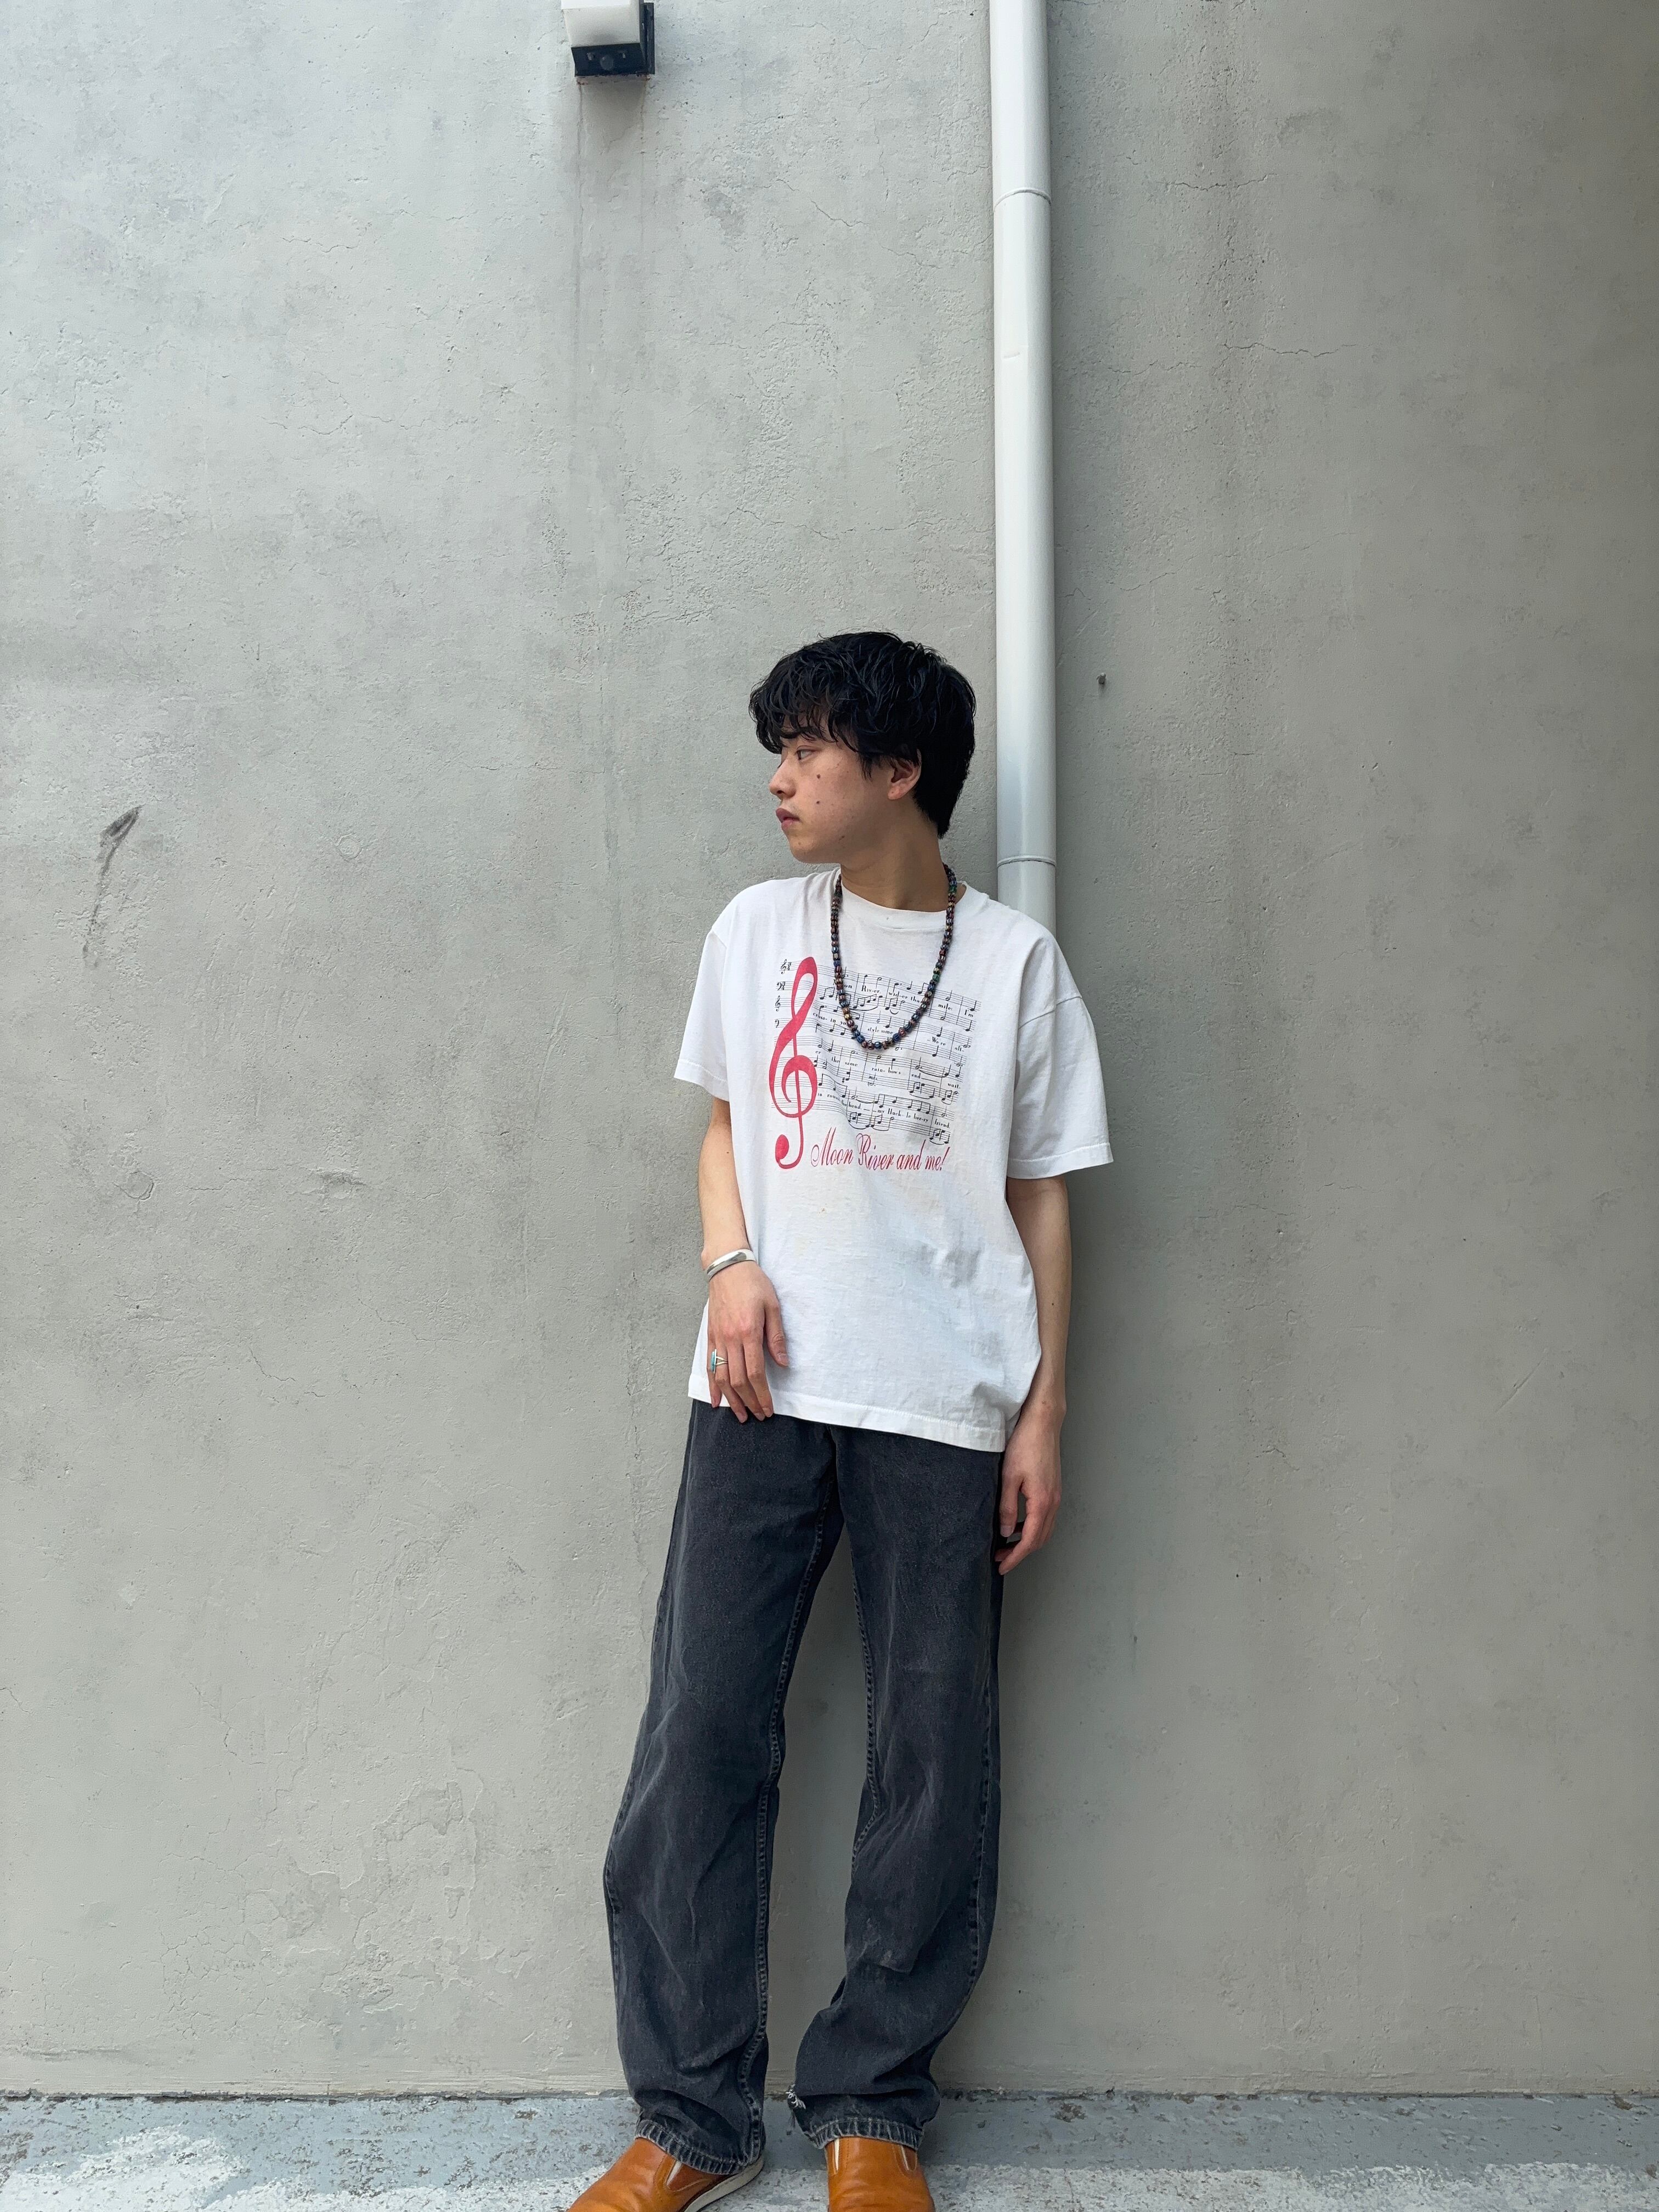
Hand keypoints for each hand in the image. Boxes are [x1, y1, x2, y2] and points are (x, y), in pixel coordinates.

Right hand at [706, 1261, 788, 1420]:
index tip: (768, 1408)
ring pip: (722, 1377)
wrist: (727, 1266)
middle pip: (738, 1380)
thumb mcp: (773, 1306)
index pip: (755, 1373)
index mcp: (749, 1332)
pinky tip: (716, 1400)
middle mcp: (730, 1339)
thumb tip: (783, 1363)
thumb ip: (777, 1337)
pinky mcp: (710, 1336)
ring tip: (740, 1414)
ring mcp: (718, 1338)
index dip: (762, 1395)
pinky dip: (712, 1385)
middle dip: (749, 1402)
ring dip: (731, 1399)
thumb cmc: (753, 1284)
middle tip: (758, 1415)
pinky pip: (710, 1366)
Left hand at [996, 1400, 1061, 1572]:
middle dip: (1021, 1552)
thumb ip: (1008, 1508)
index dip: (1016, 1557)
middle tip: (1000, 1557)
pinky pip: (1046, 1517)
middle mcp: (1054, 1502)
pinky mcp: (1054, 1489)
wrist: (1042, 1423)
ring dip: (1027, 1540)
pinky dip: (1033, 1527)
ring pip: (1045, 1529)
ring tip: (1006, 1543)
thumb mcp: (1009, 1477)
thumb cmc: (1025, 1445)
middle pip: (1040, 1539)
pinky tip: (1018, 1523)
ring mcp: (1056, 1495)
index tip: (1002, 1566)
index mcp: (1042, 1502)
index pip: (1030, 1541)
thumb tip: (1006, 1532)